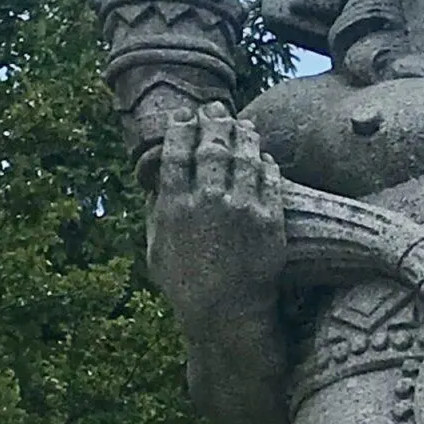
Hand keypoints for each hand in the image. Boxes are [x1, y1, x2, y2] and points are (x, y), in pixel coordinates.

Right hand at [145, 102, 286, 317]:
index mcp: (174, 207)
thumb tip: (155, 180)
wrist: (227, 313)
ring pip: (243, 156)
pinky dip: (264, 162)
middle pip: (212, 146)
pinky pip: (268, 178)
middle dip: (213, 121)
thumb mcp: (156, 249)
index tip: (185, 115)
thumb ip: (155, 211)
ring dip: (242, 134)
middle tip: (216, 109)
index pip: (177, 153)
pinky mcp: (268, 219)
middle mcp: (207, 202)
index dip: (181, 128)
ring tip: (242, 124)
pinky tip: (262, 155)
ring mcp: (240, 208)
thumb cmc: (186, 285)